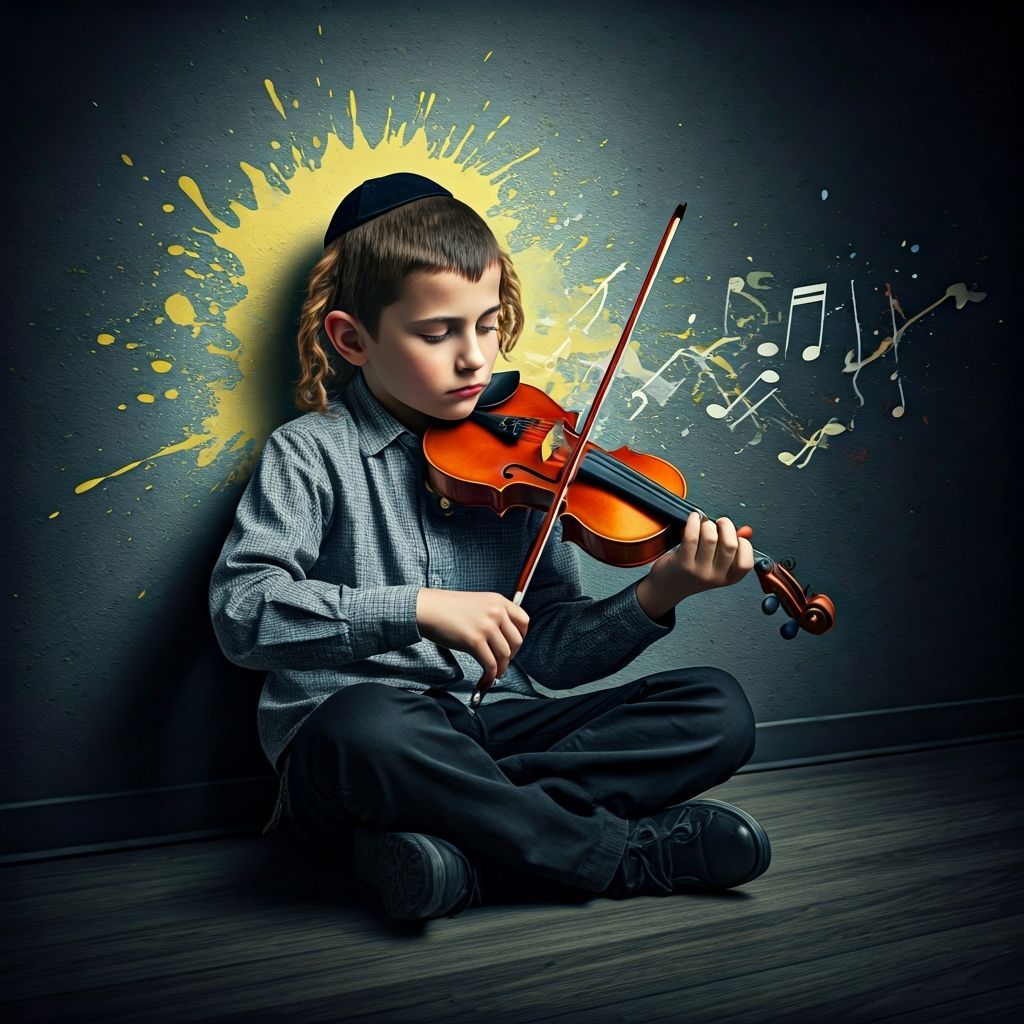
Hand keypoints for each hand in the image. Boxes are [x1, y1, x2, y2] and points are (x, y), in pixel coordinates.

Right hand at [416, 589, 529, 687]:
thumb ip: (493, 615)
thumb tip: (504, 638)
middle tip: (503, 661)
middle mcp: (495, 612)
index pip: (524, 621)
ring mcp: (486, 626)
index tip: (514, 646)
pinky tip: (486, 678)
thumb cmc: (448, 608)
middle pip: (517, 641)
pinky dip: (490, 674)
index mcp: (498, 601)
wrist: (427, 608)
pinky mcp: (474, 641)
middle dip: (512, 655)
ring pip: (505, 655)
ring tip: (495, 672)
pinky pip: (490, 663)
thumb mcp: (478, 603)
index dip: (521, 637)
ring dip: (501, 668)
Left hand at [636, 512, 754, 620]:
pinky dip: (693, 522)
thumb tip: (746, 531)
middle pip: (730, 545)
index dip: (743, 543)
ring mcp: (699, 571)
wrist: (668, 587)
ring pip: (710, 538)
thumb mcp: (718, 563)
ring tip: (704, 524)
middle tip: (720, 522)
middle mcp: (716, 577)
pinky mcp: (683, 563)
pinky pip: (691, 536)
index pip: (746, 561)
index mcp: (729, 578)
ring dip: (708, 524)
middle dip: (726, 526)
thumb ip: (734, 548)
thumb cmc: (694, 572)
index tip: (734, 535)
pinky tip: (693, 519)